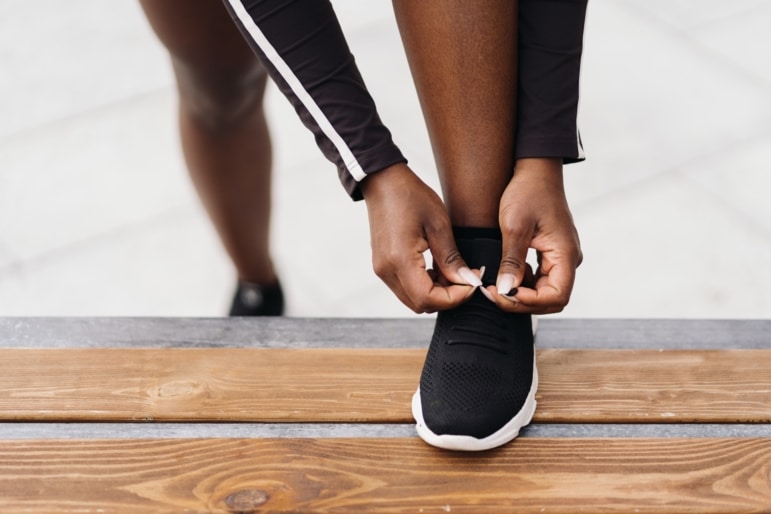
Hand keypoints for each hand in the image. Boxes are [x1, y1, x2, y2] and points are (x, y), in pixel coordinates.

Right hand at [361, 163, 480, 312]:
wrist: (383, 181)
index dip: (454, 298)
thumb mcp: (439, 224)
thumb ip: (452, 258)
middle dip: (446, 298)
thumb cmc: (410, 196)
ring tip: (453, 271)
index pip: (428, 299)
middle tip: (465, 278)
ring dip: (436, 293)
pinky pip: (405, 288)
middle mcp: (386, 270)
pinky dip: (424, 285)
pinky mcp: (382, 266)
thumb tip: (468, 282)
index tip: (471, 283)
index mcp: (400, 260)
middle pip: (420, 305)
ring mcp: (382, 269)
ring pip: (412, 299)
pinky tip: (437, 268)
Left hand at [486, 158, 581, 313]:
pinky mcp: (550, 254)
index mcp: (565, 254)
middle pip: (551, 298)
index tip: (502, 294)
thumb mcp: (515, 225)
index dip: (528, 302)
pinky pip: (539, 279)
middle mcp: (568, 259)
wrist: (534, 169)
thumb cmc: (528, 191)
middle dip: (521, 301)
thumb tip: (506, 291)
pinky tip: (503, 276)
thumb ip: (512, 260)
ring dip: (520, 294)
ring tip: (494, 286)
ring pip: (544, 291)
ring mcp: (560, 257)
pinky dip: (522, 283)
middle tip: (492, 294)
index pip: (555, 296)